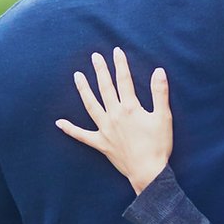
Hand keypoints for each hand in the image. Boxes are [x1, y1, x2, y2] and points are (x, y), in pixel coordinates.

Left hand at [55, 47, 172, 193]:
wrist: (148, 172)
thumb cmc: (158, 145)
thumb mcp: (164, 117)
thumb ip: (159, 92)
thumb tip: (159, 71)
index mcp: (130, 108)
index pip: (124, 80)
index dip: (120, 65)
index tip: (116, 51)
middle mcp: (114, 115)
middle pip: (105, 88)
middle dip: (100, 71)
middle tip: (95, 57)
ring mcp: (104, 129)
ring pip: (91, 105)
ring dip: (83, 90)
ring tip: (77, 76)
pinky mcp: (100, 144)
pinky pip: (82, 135)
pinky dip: (70, 129)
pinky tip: (59, 122)